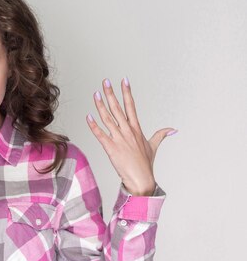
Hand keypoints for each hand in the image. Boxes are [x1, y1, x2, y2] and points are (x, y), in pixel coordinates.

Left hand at [85, 77, 175, 195]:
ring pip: (108, 118)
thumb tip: (172, 129)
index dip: (127, 92)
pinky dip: (93, 125)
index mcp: (136, 129)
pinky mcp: (111, 148)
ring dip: (100, 105)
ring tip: (96, 94)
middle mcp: (127, 131)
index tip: (124, 80)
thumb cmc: (145, 164)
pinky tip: (88, 116)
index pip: (131, 106)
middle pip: (117, 108)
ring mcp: (119, 139)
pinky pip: (100, 134)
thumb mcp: (153, 146)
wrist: (141, 179)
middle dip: (111, 94)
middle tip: (105, 82)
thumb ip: (161, 135)